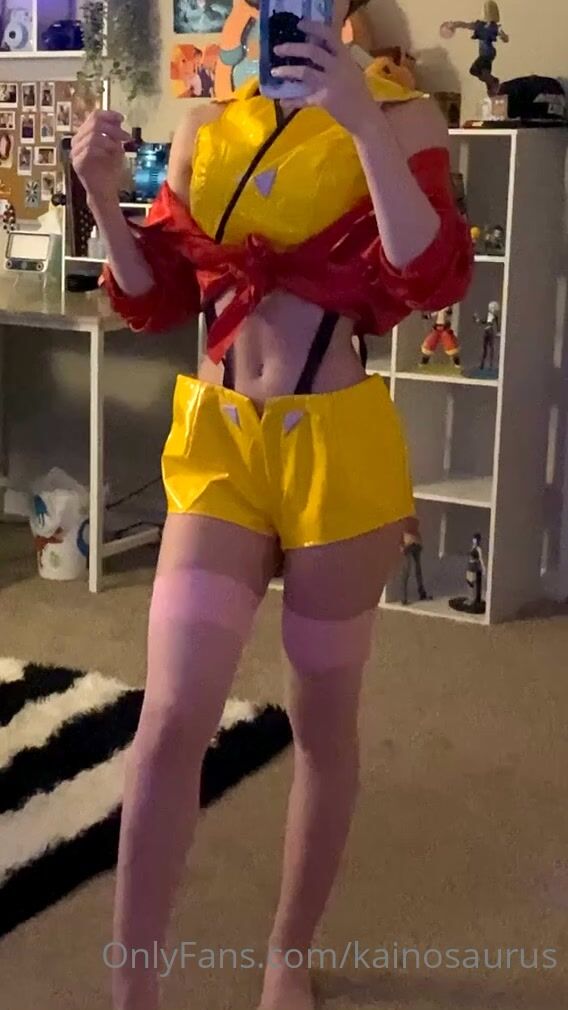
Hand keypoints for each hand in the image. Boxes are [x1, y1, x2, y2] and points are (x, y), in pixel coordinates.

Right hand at [70, 110, 130, 202]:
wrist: (105, 191)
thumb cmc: (109, 170)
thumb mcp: (115, 148)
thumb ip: (114, 133)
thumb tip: (118, 118)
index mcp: (85, 134)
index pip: (93, 116)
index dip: (108, 114)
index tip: (122, 118)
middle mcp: (77, 140)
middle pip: (94, 123)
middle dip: (113, 129)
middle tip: (126, 137)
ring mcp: (75, 151)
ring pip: (92, 135)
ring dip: (109, 140)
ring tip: (119, 148)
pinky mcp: (77, 162)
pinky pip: (89, 149)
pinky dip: (102, 149)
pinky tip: (110, 154)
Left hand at [272, 20, 376, 135]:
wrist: (366, 117)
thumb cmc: (358, 93)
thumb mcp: (350, 70)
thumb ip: (336, 60)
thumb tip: (314, 51)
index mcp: (345, 56)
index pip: (329, 35)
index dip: (312, 28)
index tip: (299, 25)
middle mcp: (338, 66)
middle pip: (312, 51)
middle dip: (292, 48)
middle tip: (277, 49)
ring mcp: (331, 83)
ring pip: (305, 71)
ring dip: (287, 71)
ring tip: (274, 72)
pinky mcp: (325, 100)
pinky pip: (304, 99)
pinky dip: (292, 101)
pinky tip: (282, 101)